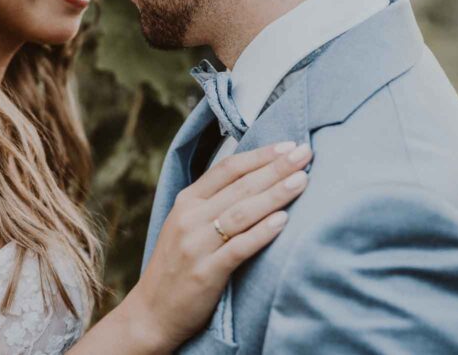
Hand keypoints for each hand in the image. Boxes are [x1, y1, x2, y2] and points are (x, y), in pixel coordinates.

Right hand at [127, 140, 311, 351]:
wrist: (152, 312)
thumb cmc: (177, 265)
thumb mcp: (185, 225)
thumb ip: (212, 203)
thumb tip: (254, 178)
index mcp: (186, 202)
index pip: (227, 168)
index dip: (259, 155)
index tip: (288, 145)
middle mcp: (190, 218)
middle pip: (240, 186)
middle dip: (276, 168)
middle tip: (305, 153)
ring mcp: (197, 245)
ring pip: (242, 212)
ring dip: (275, 194)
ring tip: (301, 181)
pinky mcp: (206, 272)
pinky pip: (239, 248)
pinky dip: (262, 232)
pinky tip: (283, 221)